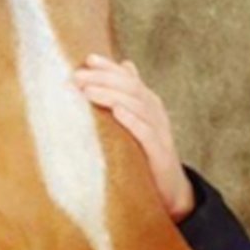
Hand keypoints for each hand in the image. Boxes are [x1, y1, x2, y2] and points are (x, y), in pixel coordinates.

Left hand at [72, 54, 194, 220]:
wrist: (171, 189)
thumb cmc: (146, 153)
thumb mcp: (138, 120)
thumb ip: (130, 94)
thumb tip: (125, 63)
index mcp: (147, 102)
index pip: (128, 77)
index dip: (109, 67)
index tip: (88, 59)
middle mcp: (155, 111)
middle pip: (130, 87)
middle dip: (103, 79)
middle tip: (78, 77)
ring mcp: (159, 131)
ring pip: (137, 106)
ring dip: (111, 95)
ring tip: (89, 91)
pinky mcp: (159, 152)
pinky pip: (146, 133)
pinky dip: (132, 120)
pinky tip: (117, 112)